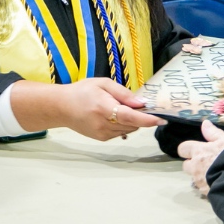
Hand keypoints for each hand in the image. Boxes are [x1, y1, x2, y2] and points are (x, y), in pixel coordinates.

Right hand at [12, 78, 166, 140]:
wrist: (61, 107)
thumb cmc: (83, 91)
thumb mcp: (103, 84)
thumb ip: (123, 93)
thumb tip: (142, 103)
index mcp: (103, 108)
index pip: (130, 117)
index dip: (147, 119)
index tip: (161, 119)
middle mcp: (103, 124)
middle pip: (133, 124)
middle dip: (142, 116)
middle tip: (141, 104)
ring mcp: (102, 134)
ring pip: (129, 129)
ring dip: (134, 120)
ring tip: (124, 107)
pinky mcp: (101, 139)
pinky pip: (121, 132)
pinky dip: (124, 124)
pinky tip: (116, 115)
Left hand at [178, 121, 223, 196]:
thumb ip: (213, 132)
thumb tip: (204, 123)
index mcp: (198, 151)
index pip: (183, 148)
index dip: (188, 149)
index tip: (196, 150)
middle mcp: (195, 167)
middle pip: (185, 165)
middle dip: (192, 164)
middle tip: (205, 163)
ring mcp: (199, 182)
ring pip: (194, 178)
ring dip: (200, 175)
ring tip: (215, 174)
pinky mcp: (205, 194)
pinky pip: (203, 188)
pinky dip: (208, 186)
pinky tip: (219, 183)